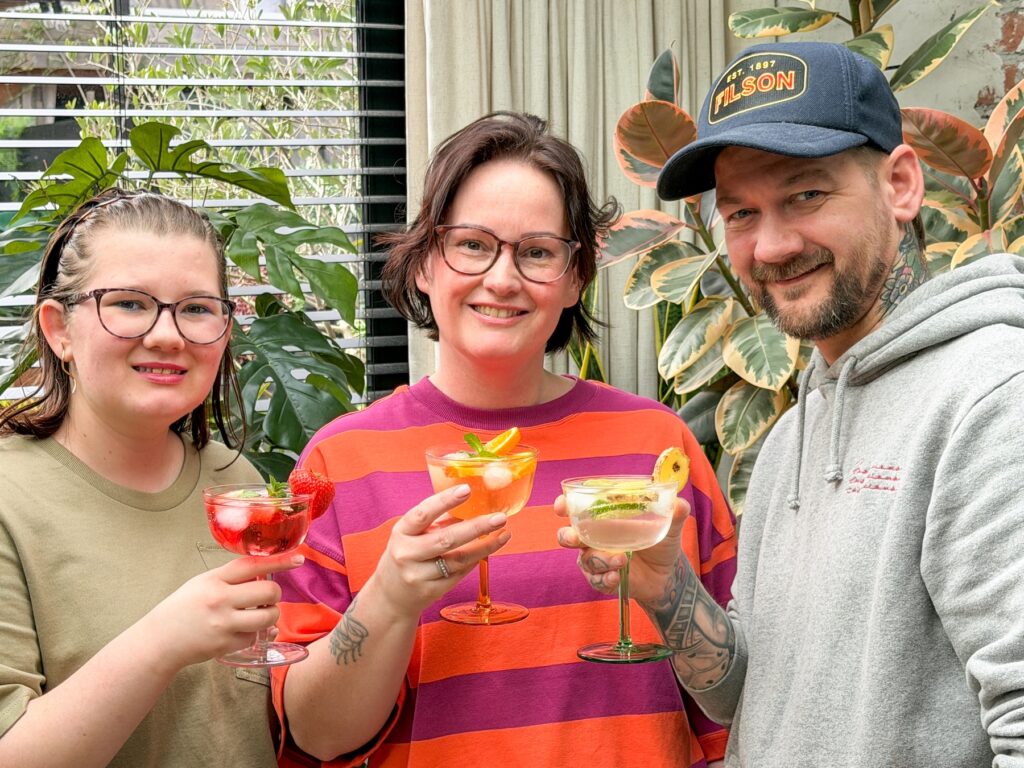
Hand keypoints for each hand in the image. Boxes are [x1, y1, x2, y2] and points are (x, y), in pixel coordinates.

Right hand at [142, 552, 303, 670]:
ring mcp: (223, 624)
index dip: (279, 561)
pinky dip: (255, 634)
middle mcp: (219, 600)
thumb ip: (230, 578)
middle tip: (268, 598)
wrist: (160, 640)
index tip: (298, 559)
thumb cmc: (183, 608)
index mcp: (213, 580)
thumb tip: (264, 575)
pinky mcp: (226, 645)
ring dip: (270, 615)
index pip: (252, 565)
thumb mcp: (202, 583)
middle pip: (268, 592)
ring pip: (267, 617)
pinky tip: (245, 630)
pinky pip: (255, 637)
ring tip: (260, 614)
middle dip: (275, 595)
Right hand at [367, 484, 510, 617]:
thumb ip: (437, 520)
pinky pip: (460, 573)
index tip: (467, 489)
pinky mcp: (431, 592)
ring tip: (504, 534)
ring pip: (459, 559)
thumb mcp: (412, 533)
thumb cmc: (407, 554)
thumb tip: (472, 501)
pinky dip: (475, 560)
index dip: (445, 500)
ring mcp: (418, 575)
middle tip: (500, 517)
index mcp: (401, 532)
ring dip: (485, 546)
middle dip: (476, 527)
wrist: (391, 595)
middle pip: (446, 539)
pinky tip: (488, 550)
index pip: (423, 513)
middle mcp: (407, 554)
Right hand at [555, 495, 688, 602]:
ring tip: (622, 560)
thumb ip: (674, 513)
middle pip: (567, 536)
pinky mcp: (603, 579)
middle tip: (576, 538)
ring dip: (600, 560)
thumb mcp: (669, 527)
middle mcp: (594, 538)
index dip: (564, 506)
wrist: (668, 575)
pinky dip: (605, 579)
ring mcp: (597, 560)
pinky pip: (595, 580)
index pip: (576, 509)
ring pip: (584, 560)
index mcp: (603, 519)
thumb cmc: (661, 543)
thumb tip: (679, 503)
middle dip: (567, 536)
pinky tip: (617, 577)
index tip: (562, 506)